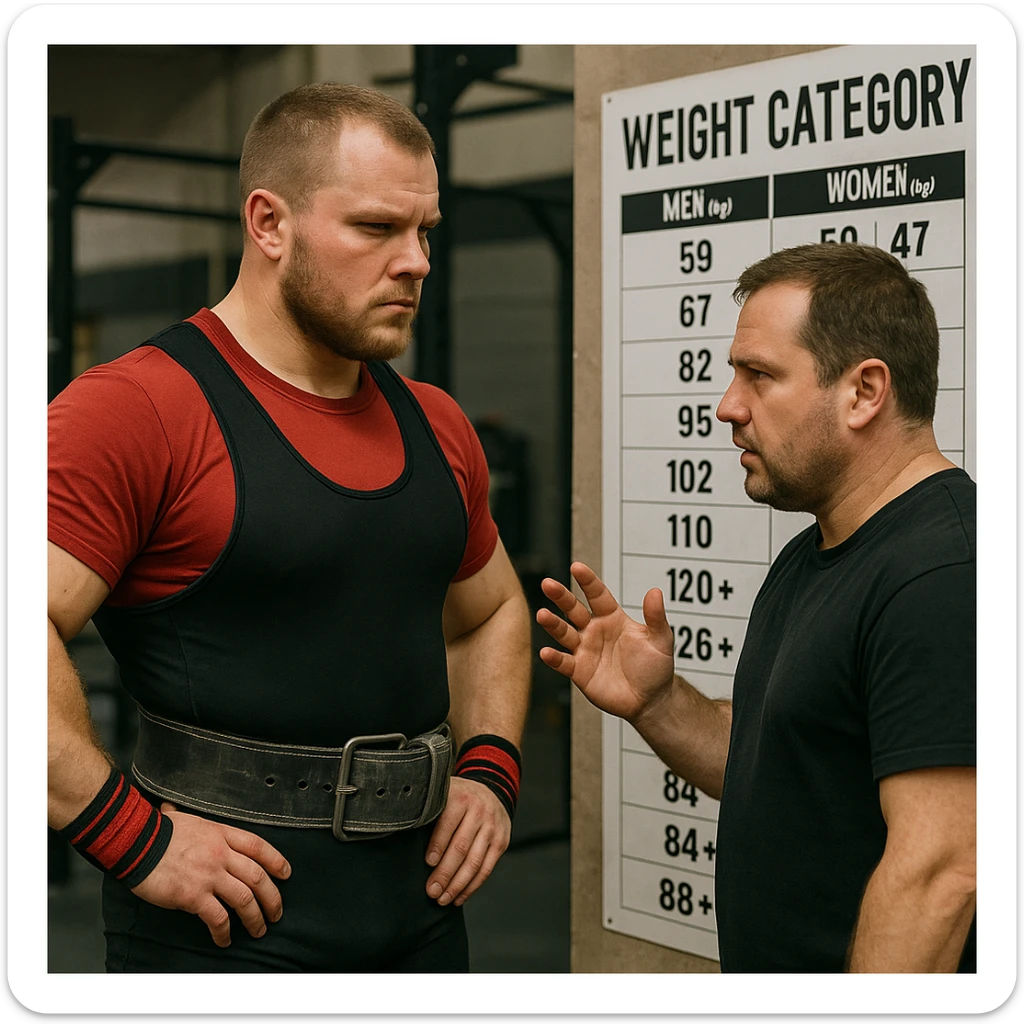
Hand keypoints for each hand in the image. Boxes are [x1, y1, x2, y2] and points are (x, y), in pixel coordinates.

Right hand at [129, 802, 290, 947]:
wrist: (136, 842)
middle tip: (276, 913)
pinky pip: (217, 918)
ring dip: (255, 918)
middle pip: (258, 877)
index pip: (259, 847)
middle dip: (272, 898)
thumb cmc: (158, 831)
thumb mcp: (188, 819)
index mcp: (222, 834)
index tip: (286, 874)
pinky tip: (224, 939)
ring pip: (244, 899)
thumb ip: (198, 824)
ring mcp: (209, 875)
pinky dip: (224, 932)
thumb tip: (175, 810)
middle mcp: (221, 854)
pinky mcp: (193, 895)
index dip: (277, 861)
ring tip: (258, 929)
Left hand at [424, 777, 510, 906]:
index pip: (447, 824)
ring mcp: (492, 828)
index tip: (428, 863)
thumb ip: (430, 813)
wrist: (492, 791)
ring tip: (443, 898)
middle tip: (432, 891)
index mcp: (460, 799)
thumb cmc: (460, 798)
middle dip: (445, 873)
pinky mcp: (501, 842)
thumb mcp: (444, 796)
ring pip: (475, 861)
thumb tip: (406, 837)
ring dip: (458, 885)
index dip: (437, 845)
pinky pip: (487, 868)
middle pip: (461, 847)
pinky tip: (460, 896)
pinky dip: (473, 886)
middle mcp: (479, 812)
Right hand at [537, 561, 675, 722]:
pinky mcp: (579, 671)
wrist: (650, 700)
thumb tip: (656, 592)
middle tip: (548, 584)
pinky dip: (554, 658)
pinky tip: (546, 652)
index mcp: (612, 618)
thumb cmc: (655, 668)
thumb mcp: (660, 640)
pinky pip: (563, 662)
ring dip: (552, 624)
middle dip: (561, 596)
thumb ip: (656, 617)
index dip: (587, 581)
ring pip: (564, 633)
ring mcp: (584, 650)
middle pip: (574, 609)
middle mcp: (594, 630)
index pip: (597, 595)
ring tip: (542, 615)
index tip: (577, 567)